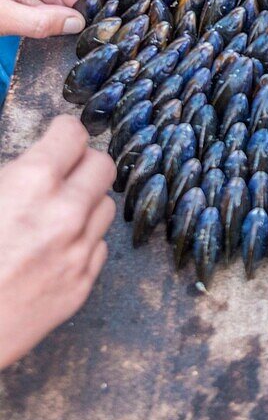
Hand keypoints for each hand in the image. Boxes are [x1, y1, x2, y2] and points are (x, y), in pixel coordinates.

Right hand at [0, 116, 114, 368]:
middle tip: (63, 173)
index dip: (61, 134)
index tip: (56, 138)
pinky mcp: (81, 286)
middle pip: (102, 165)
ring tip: (55, 214)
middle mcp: (65, 213)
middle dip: (82, 164)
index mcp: (33, 182)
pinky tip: (54, 249)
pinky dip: (82, 242)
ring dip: (85, 203)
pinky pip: (98, 247)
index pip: (74, 133)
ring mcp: (77, 252)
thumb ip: (9, 175)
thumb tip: (26, 163)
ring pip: (105, 206)